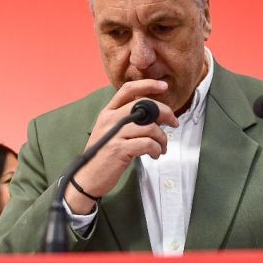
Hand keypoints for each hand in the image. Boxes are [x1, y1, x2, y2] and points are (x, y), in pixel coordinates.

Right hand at [65, 79, 178, 213]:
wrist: (88, 178)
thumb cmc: (103, 156)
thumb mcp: (111, 132)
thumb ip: (128, 121)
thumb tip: (155, 116)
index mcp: (108, 112)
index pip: (128, 90)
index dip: (147, 84)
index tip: (163, 86)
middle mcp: (110, 119)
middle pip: (144, 105)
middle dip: (165, 113)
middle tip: (174, 123)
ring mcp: (114, 134)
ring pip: (150, 127)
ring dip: (162, 138)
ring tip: (162, 147)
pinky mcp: (119, 149)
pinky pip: (148, 143)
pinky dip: (156, 149)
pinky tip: (155, 154)